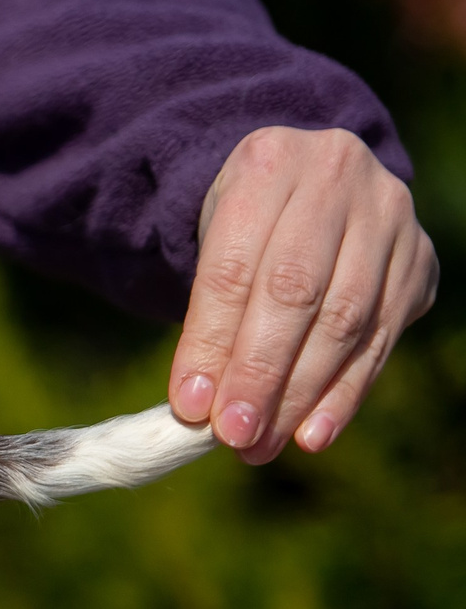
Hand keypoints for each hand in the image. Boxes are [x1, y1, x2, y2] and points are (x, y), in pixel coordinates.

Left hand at [167, 126, 438, 462]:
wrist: (307, 179)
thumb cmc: (243, 222)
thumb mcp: (209, 241)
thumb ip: (207, 314)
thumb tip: (199, 407)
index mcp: (268, 163)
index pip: (234, 267)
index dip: (211, 341)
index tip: (191, 406)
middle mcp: (337, 178)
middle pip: (296, 293)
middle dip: (261, 374)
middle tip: (234, 436)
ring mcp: (389, 215)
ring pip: (347, 319)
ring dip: (302, 394)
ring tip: (263, 445)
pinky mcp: (418, 259)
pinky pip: (382, 337)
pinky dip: (345, 392)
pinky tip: (314, 433)